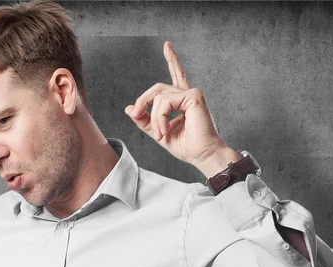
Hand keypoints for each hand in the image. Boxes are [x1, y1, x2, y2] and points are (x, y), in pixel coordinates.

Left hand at [125, 42, 239, 177]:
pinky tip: (165, 129)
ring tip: (161, 133)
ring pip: (159, 97)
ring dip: (155, 118)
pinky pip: (165, 102)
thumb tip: (130, 109)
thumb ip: (145, 120)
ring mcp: (191, 94)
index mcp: (183, 101)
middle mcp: (188, 95)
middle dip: (143, 102)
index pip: (177, 75)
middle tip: (139, 116)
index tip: (166, 45)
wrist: (202, 155)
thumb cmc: (187, 147)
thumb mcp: (159, 132)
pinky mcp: (193, 96)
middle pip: (157, 89)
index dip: (172, 60)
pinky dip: (161, 117)